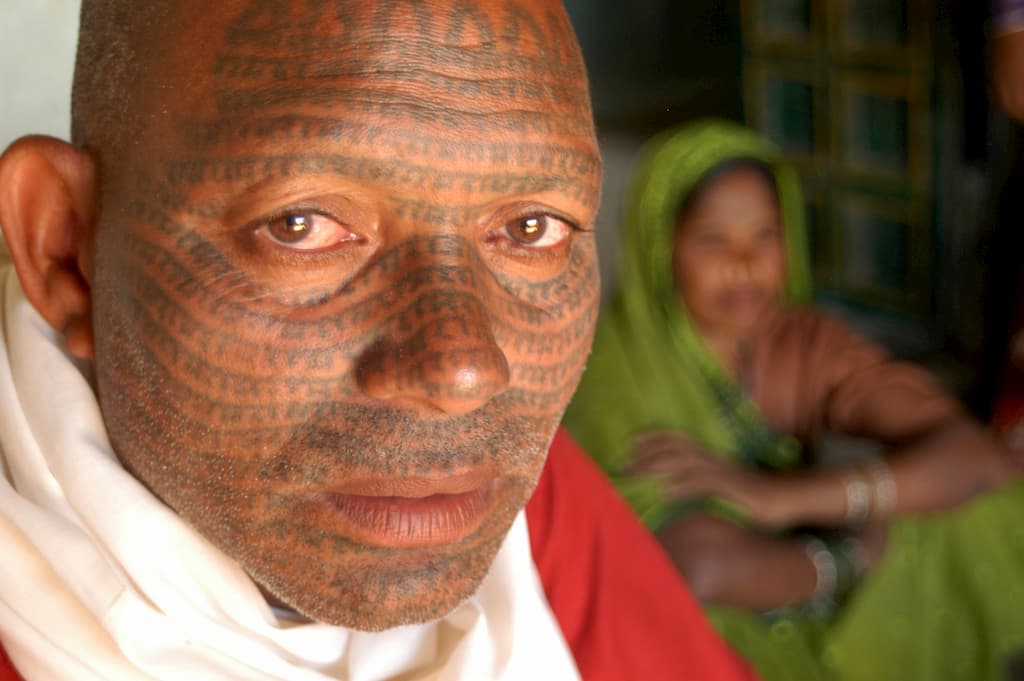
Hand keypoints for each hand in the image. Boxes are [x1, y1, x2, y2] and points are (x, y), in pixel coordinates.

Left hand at [630, 430, 794, 528]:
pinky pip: (704, 485)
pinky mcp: (733, 489)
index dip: (655, 438)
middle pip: (675, 449)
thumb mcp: (726, 489)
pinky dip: (682, 487)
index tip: (631, 443)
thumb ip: (704, 487)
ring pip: (684, 463)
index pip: (679, 440)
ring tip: (635, 474)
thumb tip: (679, 492)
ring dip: (657, 467)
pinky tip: (665, 493)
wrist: (791, 498)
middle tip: (623, 464)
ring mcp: (724, 474)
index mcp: (713, 458)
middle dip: (647, 455)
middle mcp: (715, 460)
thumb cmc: (758, 497)